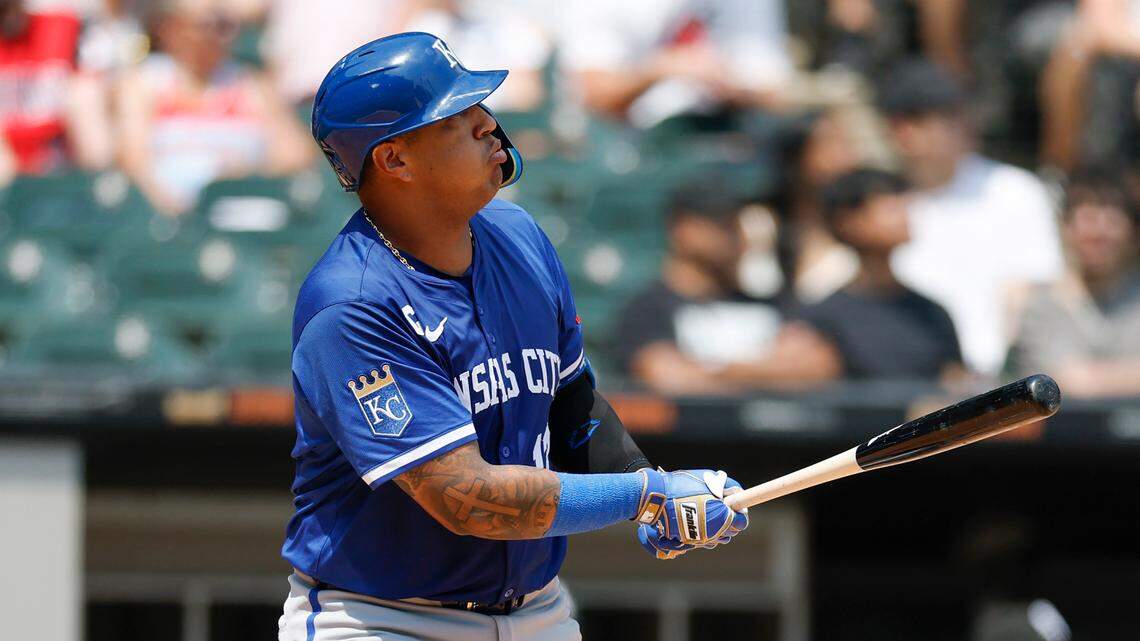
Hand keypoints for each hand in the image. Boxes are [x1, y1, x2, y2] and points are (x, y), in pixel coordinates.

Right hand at [634, 468, 748, 558]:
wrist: (657, 497)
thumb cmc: (682, 485)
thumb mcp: (708, 479)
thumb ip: (725, 486)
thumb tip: (735, 491)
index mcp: (722, 517)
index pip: (741, 522)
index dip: (740, 512)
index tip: (735, 504)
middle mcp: (714, 532)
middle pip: (731, 531)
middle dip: (729, 520)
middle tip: (721, 506)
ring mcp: (701, 538)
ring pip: (718, 538)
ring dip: (718, 528)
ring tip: (709, 513)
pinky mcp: (689, 541)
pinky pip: (704, 540)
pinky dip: (705, 532)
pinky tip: (699, 520)